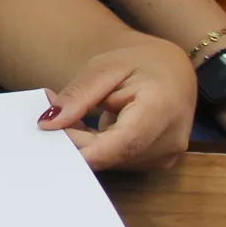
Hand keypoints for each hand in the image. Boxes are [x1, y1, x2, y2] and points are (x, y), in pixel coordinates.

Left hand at [39, 40, 196, 170]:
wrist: (176, 72)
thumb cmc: (142, 64)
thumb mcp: (105, 67)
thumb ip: (78, 95)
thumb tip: (49, 123)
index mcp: (162, 109)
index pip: (122, 143)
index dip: (83, 149)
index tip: (50, 139)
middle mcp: (169, 140)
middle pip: (110, 155)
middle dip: (74, 138)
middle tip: (49, 111)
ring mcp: (165, 156)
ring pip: (109, 160)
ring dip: (84, 142)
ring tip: (73, 111)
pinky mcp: (156, 162)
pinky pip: (116, 160)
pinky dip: (96, 146)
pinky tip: (88, 125)